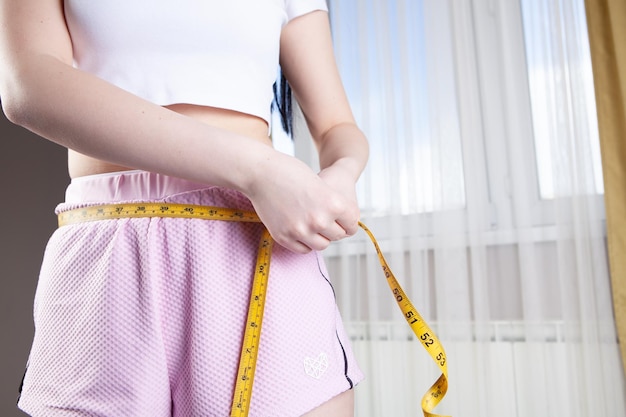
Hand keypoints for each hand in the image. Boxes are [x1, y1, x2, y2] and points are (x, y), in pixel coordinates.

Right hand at [245, 153, 359, 253]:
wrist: (261, 173)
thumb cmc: (291, 173)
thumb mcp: (321, 184)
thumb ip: (333, 206)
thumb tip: (341, 228)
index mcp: (333, 204)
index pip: (352, 224)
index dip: (348, 221)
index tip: (344, 220)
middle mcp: (319, 220)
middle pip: (338, 235)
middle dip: (334, 229)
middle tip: (327, 220)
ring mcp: (300, 231)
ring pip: (322, 245)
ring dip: (320, 237)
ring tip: (314, 225)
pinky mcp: (284, 237)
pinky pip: (303, 249)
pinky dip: (305, 242)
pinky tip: (302, 230)